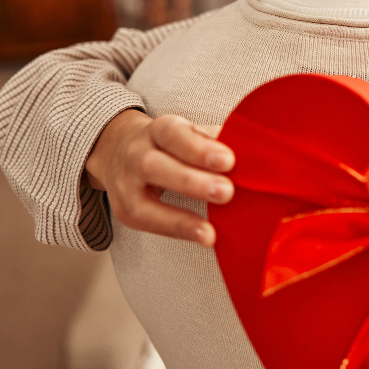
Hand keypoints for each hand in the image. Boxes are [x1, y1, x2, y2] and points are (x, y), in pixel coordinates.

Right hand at [84, 110, 234, 245]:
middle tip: (226, 192)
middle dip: (192, 182)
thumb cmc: (170, 144)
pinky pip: (148, 224)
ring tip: (210, 231)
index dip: (200, 147)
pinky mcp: (124, 211)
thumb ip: (214, 141)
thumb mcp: (188, 133)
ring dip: (181, 218)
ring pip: (145, 203)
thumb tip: (251, 148)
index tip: (229, 160)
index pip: (174, 134)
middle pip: (155, 166)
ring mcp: (125, 185)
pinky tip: (202, 238)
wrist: (117, 150)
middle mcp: (135, 154)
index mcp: (158, 130)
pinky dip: (176, 231)